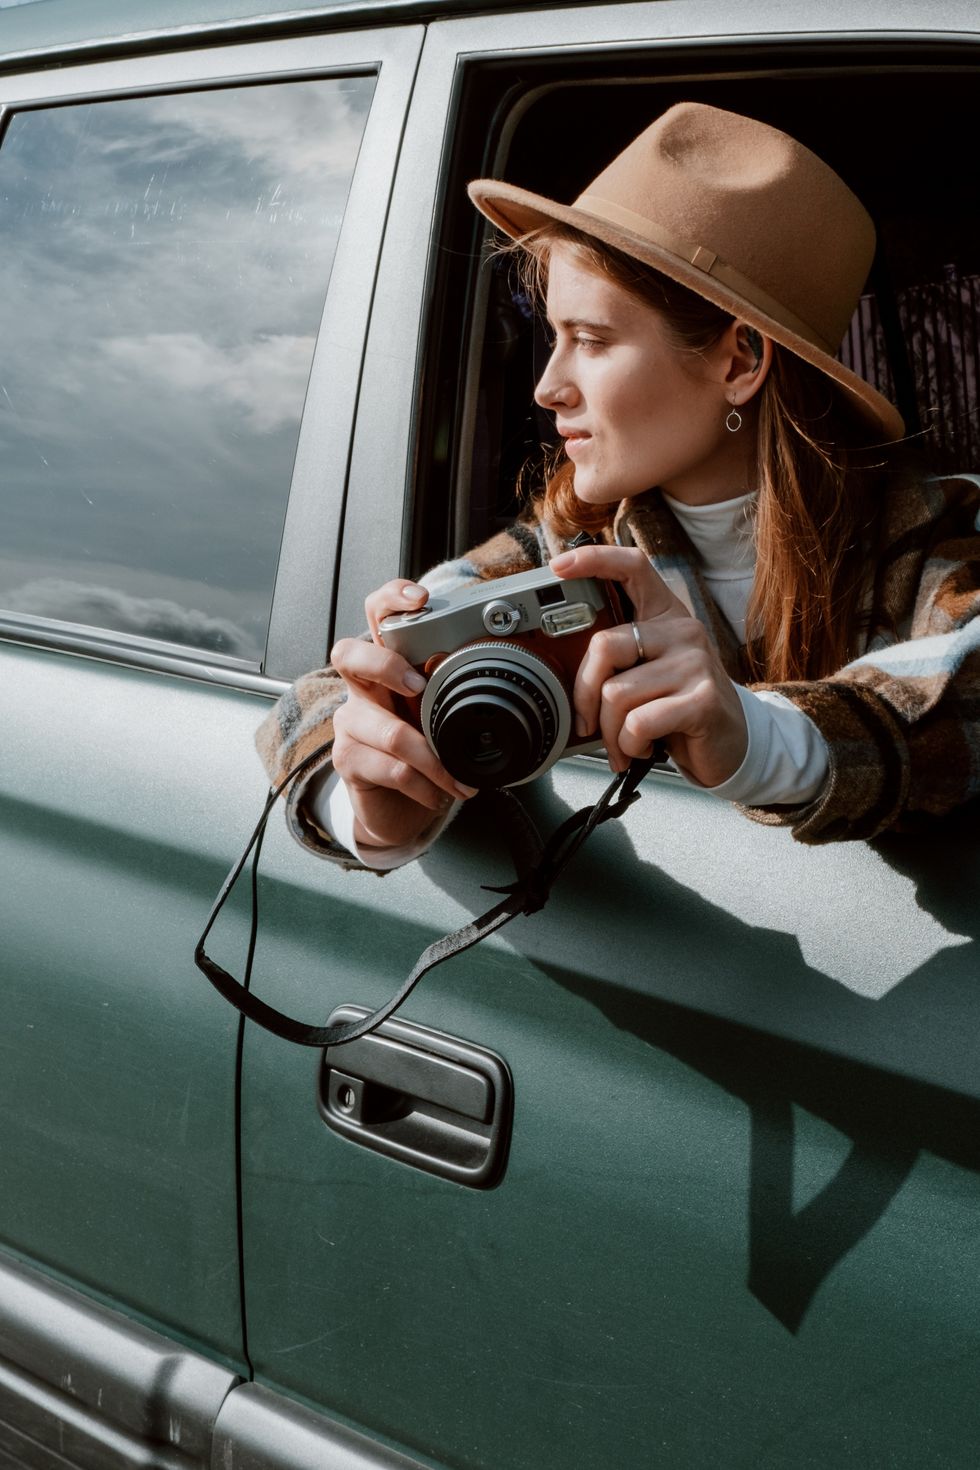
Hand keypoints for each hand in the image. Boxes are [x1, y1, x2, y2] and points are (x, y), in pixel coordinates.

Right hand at [330, 580, 476, 849]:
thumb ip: (461, 687)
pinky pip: (392, 769)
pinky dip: (425, 786)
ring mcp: (351, 723)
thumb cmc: (422, 749)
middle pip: (349, 654)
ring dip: (434, 761)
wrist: (396, 804)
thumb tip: (518, 667)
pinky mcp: (347, 759)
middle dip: (387, 667)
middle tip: (419, 688)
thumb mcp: (442, 712)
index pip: (377, 614)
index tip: (421, 598)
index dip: (393, 598)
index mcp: (389, 664)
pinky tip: (439, 794)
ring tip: (458, 779)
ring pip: (388, 732)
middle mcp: (363, 688)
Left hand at [549, 545, 747, 788]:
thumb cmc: (680, 709)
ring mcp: (695, 664)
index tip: (559, 566)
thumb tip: (564, 674)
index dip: (594, 560)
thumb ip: (619, 661)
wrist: (733, 744)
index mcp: (665, 616)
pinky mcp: (703, 699)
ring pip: (615, 694)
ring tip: (624, 743)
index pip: (633, 567)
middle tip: (588, 723)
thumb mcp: (650, 673)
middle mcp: (683, 631)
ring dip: (609, 732)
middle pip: (604, 646)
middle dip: (584, 695)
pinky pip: (638, 722)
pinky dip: (629, 745)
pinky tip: (642, 749)